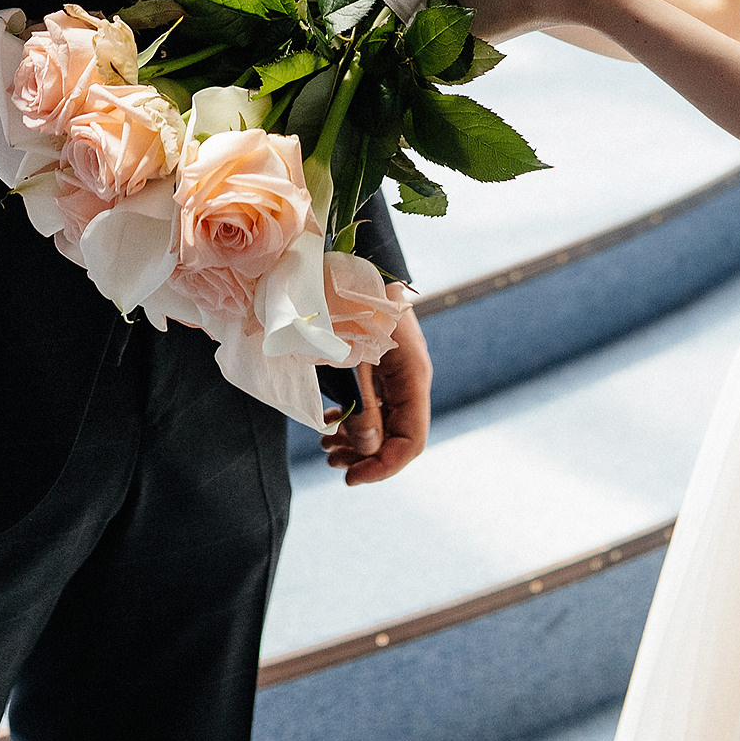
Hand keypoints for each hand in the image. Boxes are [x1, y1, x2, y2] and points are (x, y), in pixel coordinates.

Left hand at [319, 302, 431, 484]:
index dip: (385, 467)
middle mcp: (409, 379)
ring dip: (357, 444)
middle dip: (367, 458)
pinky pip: (372, 408)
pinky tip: (329, 424)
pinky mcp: (378, 369)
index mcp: (412, 375)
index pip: (412, 440)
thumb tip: (369, 449)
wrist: (342, 261)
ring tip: (327, 447)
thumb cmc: (346, 301)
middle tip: (333, 463)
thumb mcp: (351, 354)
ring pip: (384, 426)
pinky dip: (351, 423)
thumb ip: (362, 404)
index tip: (351, 479)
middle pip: (398, 437)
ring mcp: (394, 374)